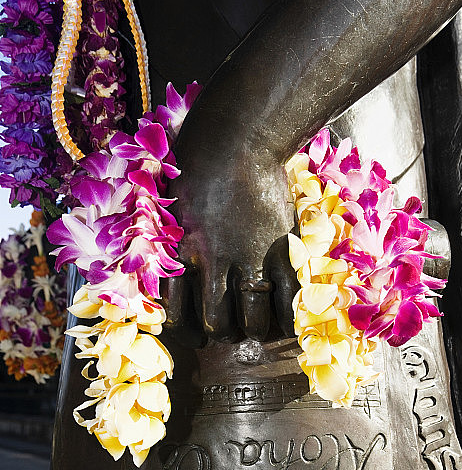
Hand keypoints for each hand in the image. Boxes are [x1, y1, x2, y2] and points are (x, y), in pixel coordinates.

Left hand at [164, 108, 296, 342]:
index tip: (195, 331)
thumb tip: (166, 271)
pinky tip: (284, 321)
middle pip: (217, 324)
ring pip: (252, 321)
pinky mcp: (280, 248)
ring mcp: (249, 258)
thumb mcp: (166, 204)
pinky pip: (286, 300)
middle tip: (229, 329)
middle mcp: (212, 263)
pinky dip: (286, 319)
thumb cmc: (194, 161)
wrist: (237, 135)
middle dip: (222, 334)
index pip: (176, 315)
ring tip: (256, 326)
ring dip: (254, 330)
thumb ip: (166, 242)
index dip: (187, 330)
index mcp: (179, 254)